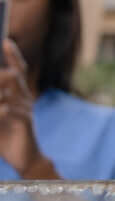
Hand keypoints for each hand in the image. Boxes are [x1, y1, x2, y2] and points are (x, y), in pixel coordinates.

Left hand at [0, 39, 49, 179]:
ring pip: (10, 91)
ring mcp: (26, 109)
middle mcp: (25, 98)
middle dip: (0, 74)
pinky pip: (9, 110)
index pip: (18, 70)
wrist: (24, 159)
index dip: (14, 56)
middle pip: (13, 76)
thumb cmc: (6, 138)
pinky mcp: (25, 122)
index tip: (6, 41)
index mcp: (18, 95)